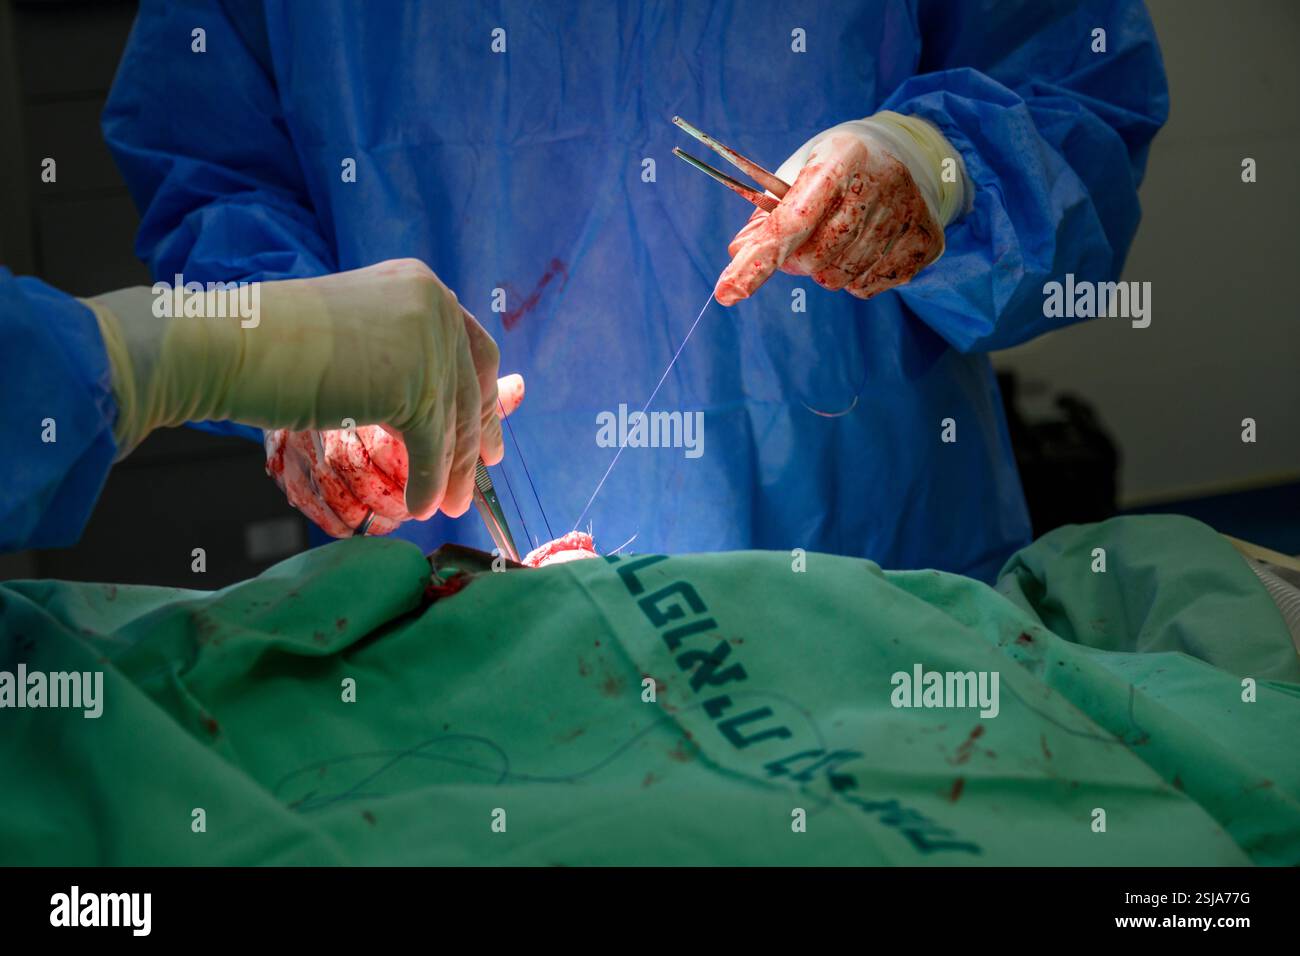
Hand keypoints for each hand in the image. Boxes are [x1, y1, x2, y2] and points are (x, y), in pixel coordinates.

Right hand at [86, 258, 504, 517]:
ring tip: (450, 505)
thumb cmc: (275, 345)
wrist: (234, 345)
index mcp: (421, 285)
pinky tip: (423, 505)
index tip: (488, 430)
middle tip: (480, 477)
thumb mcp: (360, 338)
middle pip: (468, 388)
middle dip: (474, 440)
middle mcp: (433, 305)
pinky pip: (430, 445)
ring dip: (452, 471)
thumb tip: (436, 403)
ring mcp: (426, 343)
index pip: (472, 348)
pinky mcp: (411, 385)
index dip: (485, 394)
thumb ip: (402, 355)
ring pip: (451, 421)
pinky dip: (428, 480)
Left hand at [714, 113, 968, 305]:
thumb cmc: (839, 168)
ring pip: (840, 278)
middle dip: (797, 261)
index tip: (726, 292)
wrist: (908, 154)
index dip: (758, 260)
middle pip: (815, 258)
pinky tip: (865, 248)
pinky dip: (855, 278)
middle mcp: (882, 182)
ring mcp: (909, 213)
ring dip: (827, 270)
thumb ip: (769, 215)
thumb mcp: (801, 174)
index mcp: (844, 156)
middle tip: (802, 244)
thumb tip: (739, 253)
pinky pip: (868, 287)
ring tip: (839, 240)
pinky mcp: (927, 241)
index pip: (794, 220)